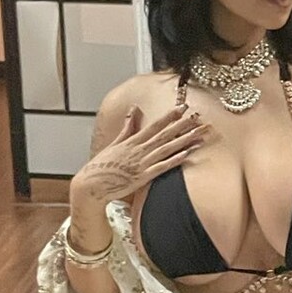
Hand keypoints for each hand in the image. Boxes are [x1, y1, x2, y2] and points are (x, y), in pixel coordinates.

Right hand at [70, 103, 208, 223]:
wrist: (91, 185)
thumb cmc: (102, 165)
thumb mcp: (115, 143)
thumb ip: (128, 127)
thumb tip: (135, 110)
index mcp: (132, 141)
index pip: (155, 125)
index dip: (170, 116)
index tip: (183, 107)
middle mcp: (139, 150)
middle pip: (165, 135)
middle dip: (183, 125)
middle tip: (198, 117)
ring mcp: (142, 163)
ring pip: (167, 149)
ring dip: (184, 140)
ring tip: (200, 134)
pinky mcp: (142, 177)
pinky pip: (161, 167)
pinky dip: (174, 160)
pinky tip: (186, 153)